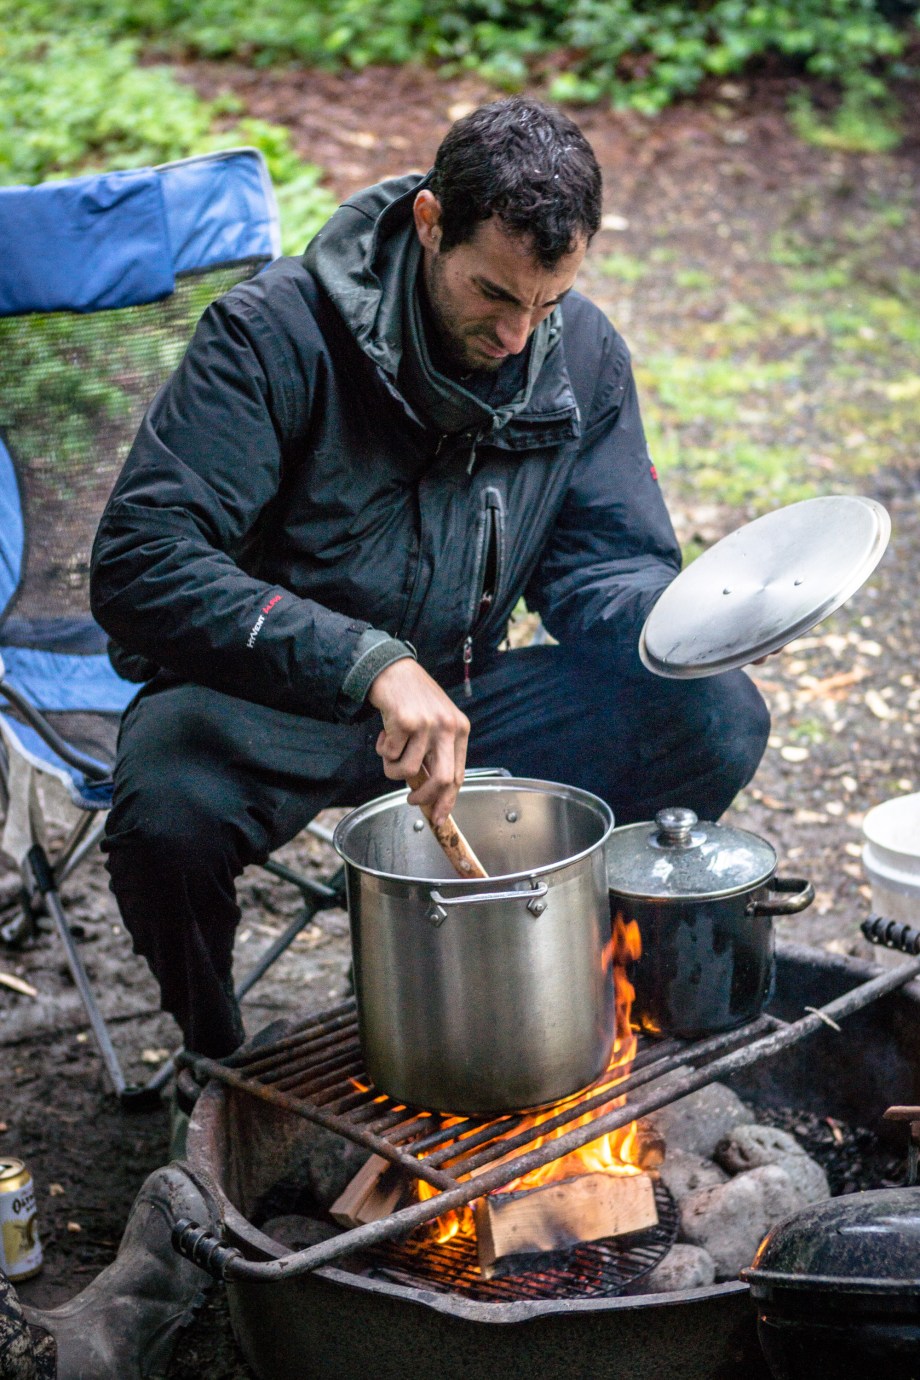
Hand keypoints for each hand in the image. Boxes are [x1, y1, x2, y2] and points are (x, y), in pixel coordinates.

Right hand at [367, 659, 469, 825]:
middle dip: (424, 797)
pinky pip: (389, 755)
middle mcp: (447, 727)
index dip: (447, 800)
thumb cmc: (413, 699)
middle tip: (411, 800)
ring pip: (408, 770)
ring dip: (392, 767)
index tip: (438, 817)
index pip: (458, 775)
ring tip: (390, 749)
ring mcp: (427, 724)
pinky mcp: (404, 721)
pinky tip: (384, 733)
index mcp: (459, 729)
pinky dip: (382, 750)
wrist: (392, 669)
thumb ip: (436, 753)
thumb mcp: (435, 722)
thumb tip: (430, 791)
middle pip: (442, 779)